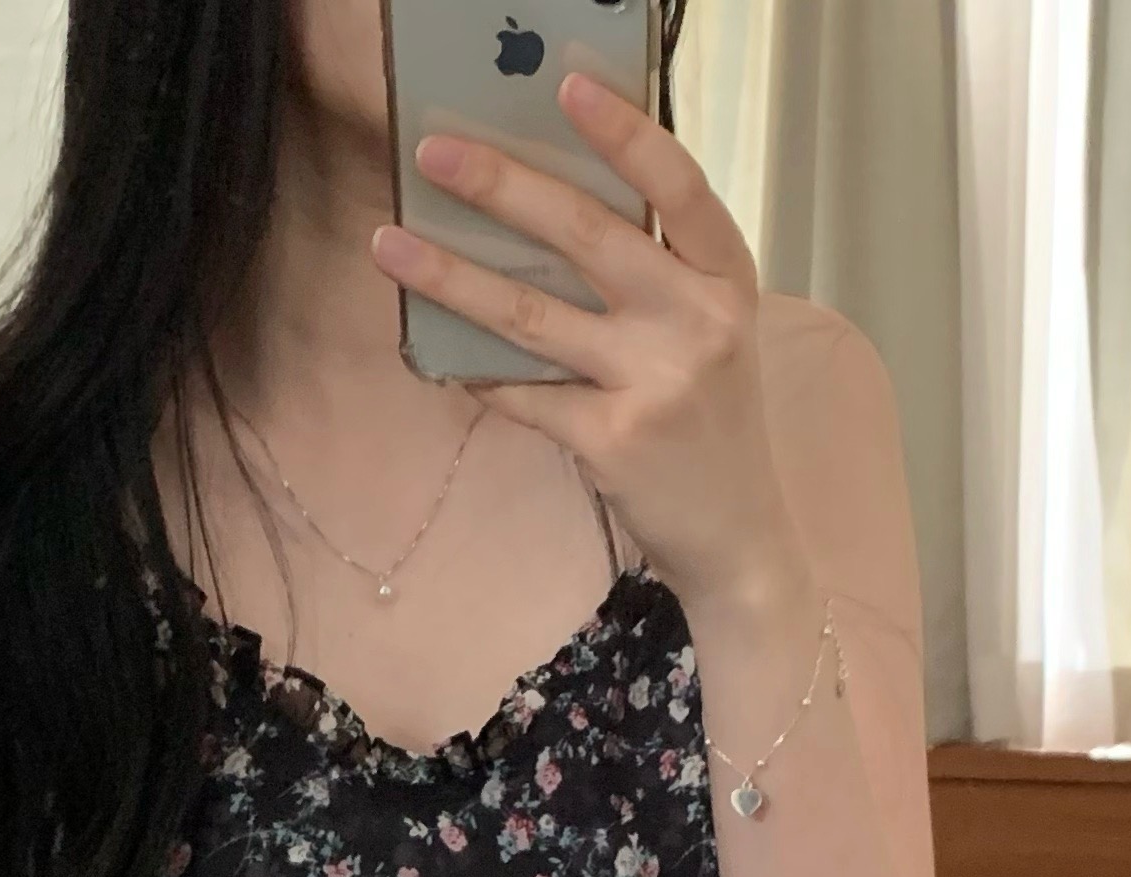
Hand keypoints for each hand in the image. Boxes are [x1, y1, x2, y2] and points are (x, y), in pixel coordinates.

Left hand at [368, 75, 810, 625]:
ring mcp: (655, 383)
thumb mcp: (711, 336)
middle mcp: (697, 323)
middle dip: (503, 187)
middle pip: (590, 235)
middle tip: (435, 152)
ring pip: (533, 314)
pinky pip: (524, 394)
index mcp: (726, 281)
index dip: (625, 132)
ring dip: (452, 277)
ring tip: (391, 245)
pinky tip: (436, 357)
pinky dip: (476, 376)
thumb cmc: (712, 425)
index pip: (680, 186)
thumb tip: (544, 216)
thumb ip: (656, 277)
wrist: (739, 537)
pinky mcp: (612, 440)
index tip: (567, 86)